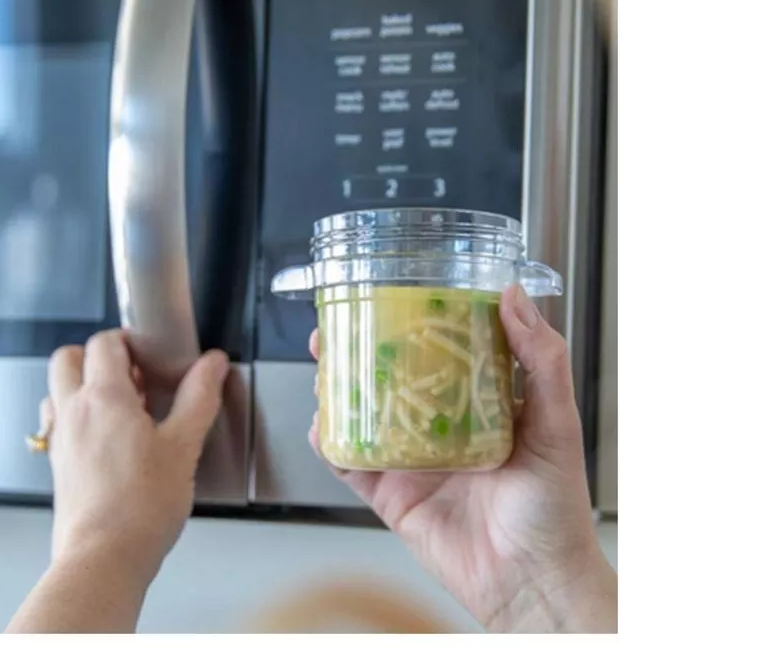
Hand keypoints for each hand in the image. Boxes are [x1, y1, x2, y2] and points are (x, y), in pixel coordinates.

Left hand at [43, 330, 229, 580]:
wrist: (103, 558)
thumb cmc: (140, 508)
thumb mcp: (184, 447)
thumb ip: (199, 398)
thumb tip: (213, 365)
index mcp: (104, 397)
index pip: (104, 343)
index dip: (129, 341)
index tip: (152, 355)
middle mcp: (74, 411)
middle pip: (68, 357)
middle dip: (98, 356)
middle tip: (132, 375)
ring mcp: (61, 439)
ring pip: (58, 390)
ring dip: (83, 386)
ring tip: (121, 407)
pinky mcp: (58, 466)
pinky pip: (58, 424)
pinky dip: (77, 418)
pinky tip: (106, 440)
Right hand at [308, 285, 616, 632]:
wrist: (533, 583)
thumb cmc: (555, 509)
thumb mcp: (556, 422)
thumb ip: (541, 359)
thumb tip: (515, 298)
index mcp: (479, 404)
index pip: (438, 352)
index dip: (409, 323)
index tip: (390, 296)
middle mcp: (441, 427)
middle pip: (388, 379)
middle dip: (357, 352)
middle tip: (336, 330)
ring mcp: (412, 460)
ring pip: (362, 415)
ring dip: (337, 391)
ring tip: (324, 369)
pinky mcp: (391, 495)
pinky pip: (352, 463)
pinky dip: (331, 444)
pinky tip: (323, 426)